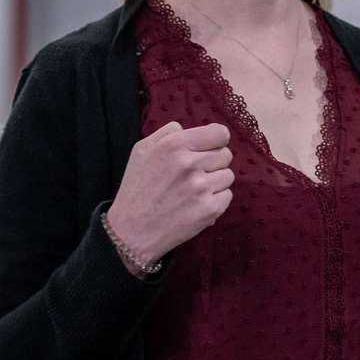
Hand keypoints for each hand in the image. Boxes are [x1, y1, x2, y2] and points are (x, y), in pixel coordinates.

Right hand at [105, 122, 234, 266]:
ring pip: (228, 175)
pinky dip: (216, 200)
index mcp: (174, 146)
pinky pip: (227, 196)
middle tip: (193, 175)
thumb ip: (166, 134)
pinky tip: (196, 204)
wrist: (131, 231)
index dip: (216, 141)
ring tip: (192, 191)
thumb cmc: (137, 189)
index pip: (220, 133)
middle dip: (213, 163)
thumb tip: (186, 127)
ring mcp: (201, 188)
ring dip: (215, 182)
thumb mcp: (142, 152)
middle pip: (226, 155)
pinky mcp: (209, 209)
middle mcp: (190, 164)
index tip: (208, 149)